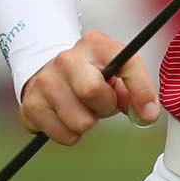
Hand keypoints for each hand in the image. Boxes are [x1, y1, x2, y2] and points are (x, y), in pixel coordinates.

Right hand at [18, 30, 159, 145]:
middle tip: (102, 104)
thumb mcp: (115, 71)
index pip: (127, 65)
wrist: (47, 71)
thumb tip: (146, 114)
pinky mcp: (30, 105)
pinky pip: (64, 136)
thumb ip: (134, 90)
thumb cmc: (89, 73)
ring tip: (83, 108)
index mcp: (95, 45)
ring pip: (80, 122)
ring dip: (88, 122)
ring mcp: (45, 81)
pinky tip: (67, 116)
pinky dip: (71, 133)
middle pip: (92, 91)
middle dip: (105, 107)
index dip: (142, 91)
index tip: (148, 112)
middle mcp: (67, 59)